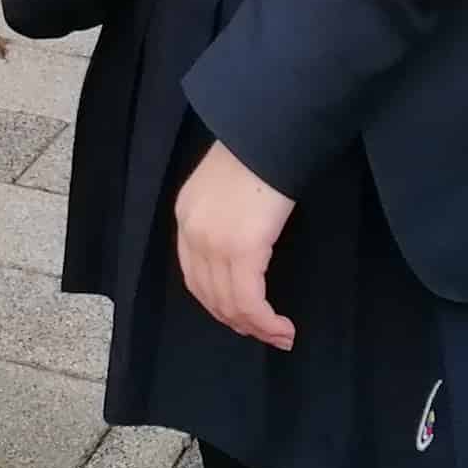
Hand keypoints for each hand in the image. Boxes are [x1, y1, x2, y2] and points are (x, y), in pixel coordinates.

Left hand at [174, 141, 297, 349]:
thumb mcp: (226, 185)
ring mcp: (214, 244)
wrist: (267, 131)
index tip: (241, 316)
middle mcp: (192, 233)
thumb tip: (245, 242)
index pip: (194, 275)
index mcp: (186, 215)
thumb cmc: (256, 152)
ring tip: (280, 336)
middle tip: (265, 334)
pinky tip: (282, 327)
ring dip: (256, 327)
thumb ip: (224, 216)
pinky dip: (265, 322)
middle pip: (209, 295)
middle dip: (238, 321)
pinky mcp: (241, 250)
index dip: (217, 302)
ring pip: (230, 304)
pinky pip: (250, 302)